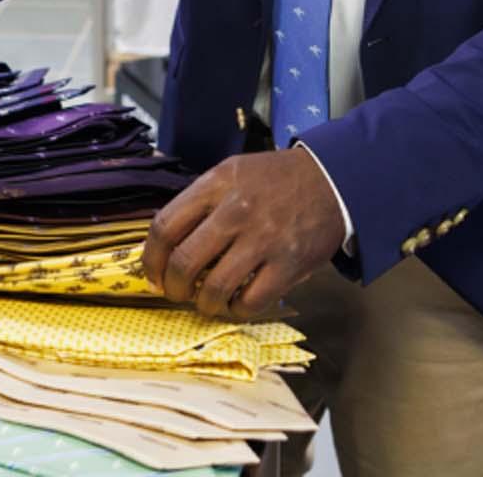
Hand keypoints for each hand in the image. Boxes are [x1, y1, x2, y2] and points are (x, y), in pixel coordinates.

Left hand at [142, 147, 346, 321]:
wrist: (330, 179)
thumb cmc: (275, 179)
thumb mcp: (231, 173)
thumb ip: (200, 202)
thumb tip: (166, 245)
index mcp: (216, 184)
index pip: (165, 226)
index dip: (151, 259)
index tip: (153, 274)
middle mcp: (236, 210)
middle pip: (184, 262)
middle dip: (173, 287)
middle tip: (177, 293)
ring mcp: (263, 239)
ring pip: (214, 288)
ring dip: (203, 304)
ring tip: (206, 301)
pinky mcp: (288, 264)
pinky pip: (249, 302)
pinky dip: (236, 310)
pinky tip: (236, 302)